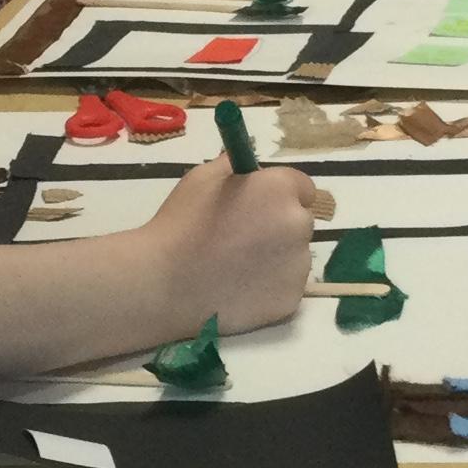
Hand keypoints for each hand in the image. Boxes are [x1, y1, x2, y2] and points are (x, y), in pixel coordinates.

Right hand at [144, 158, 314, 333]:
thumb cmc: (181, 225)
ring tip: (235, 269)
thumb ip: (233, 167)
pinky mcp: (290, 301)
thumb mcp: (202, 179)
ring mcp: (298, 267)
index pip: (302, 188)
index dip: (279, 197)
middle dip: (279, 227)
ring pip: (294, 258)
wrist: (166, 284)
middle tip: (242, 240)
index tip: (258, 207)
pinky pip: (285, 288)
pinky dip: (268, 289)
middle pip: (300, 223)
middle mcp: (298, 225)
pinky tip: (238, 290)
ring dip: (275, 259)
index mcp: (280, 190)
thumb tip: (247, 166)